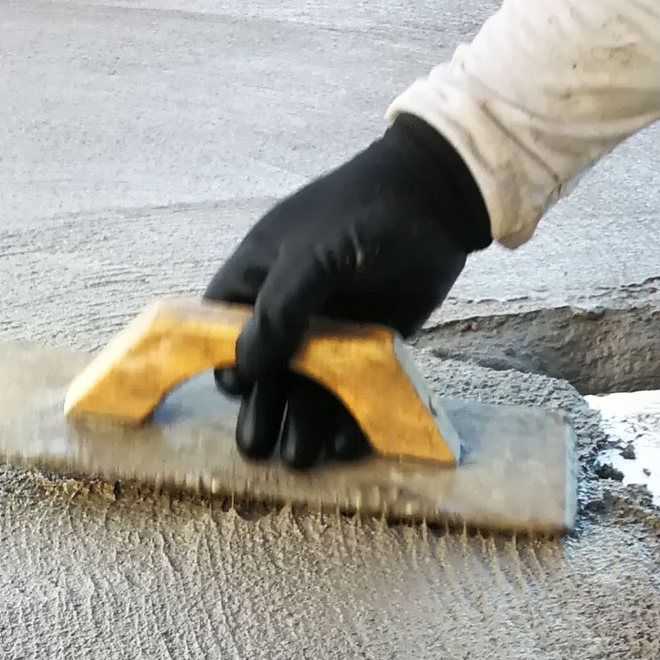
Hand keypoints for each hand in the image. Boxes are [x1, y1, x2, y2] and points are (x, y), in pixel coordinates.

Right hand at [204, 114, 489, 466]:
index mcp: (259, 279)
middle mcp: (288, 312)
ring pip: (305, 391)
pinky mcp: (369, 352)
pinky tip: (344, 444)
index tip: (237, 386)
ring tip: (301, 458)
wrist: (439, 201)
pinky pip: (351, 395)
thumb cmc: (361, 214)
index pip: (220, 328)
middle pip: (263, 372)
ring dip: (300, 424)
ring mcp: (329, 335)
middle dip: (261, 408)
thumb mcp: (311, 255)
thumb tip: (241, 368)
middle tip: (259, 448)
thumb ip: (277, 309)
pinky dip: (347, 422)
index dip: (223, 360)